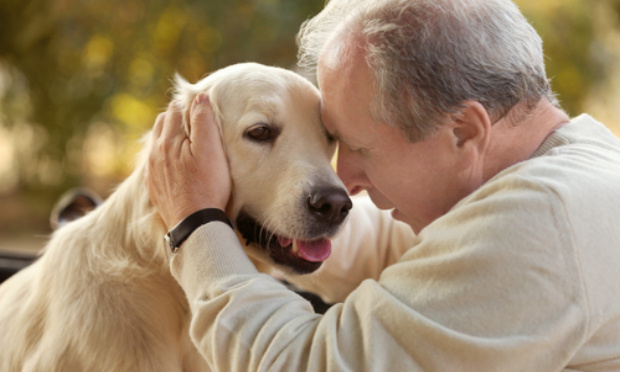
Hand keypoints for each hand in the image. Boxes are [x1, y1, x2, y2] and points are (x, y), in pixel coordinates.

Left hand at [146, 93, 231, 228]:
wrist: (195, 224)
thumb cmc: (207, 186)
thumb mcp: (211, 150)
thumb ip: (204, 120)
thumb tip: (199, 97)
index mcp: (168, 139)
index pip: (175, 109)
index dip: (190, 104)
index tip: (203, 108)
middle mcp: (155, 152)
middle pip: (164, 122)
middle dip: (179, 117)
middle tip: (198, 122)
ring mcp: (152, 170)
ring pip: (157, 141)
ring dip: (171, 135)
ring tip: (188, 140)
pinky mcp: (154, 186)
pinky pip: (156, 162)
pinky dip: (166, 155)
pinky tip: (178, 163)